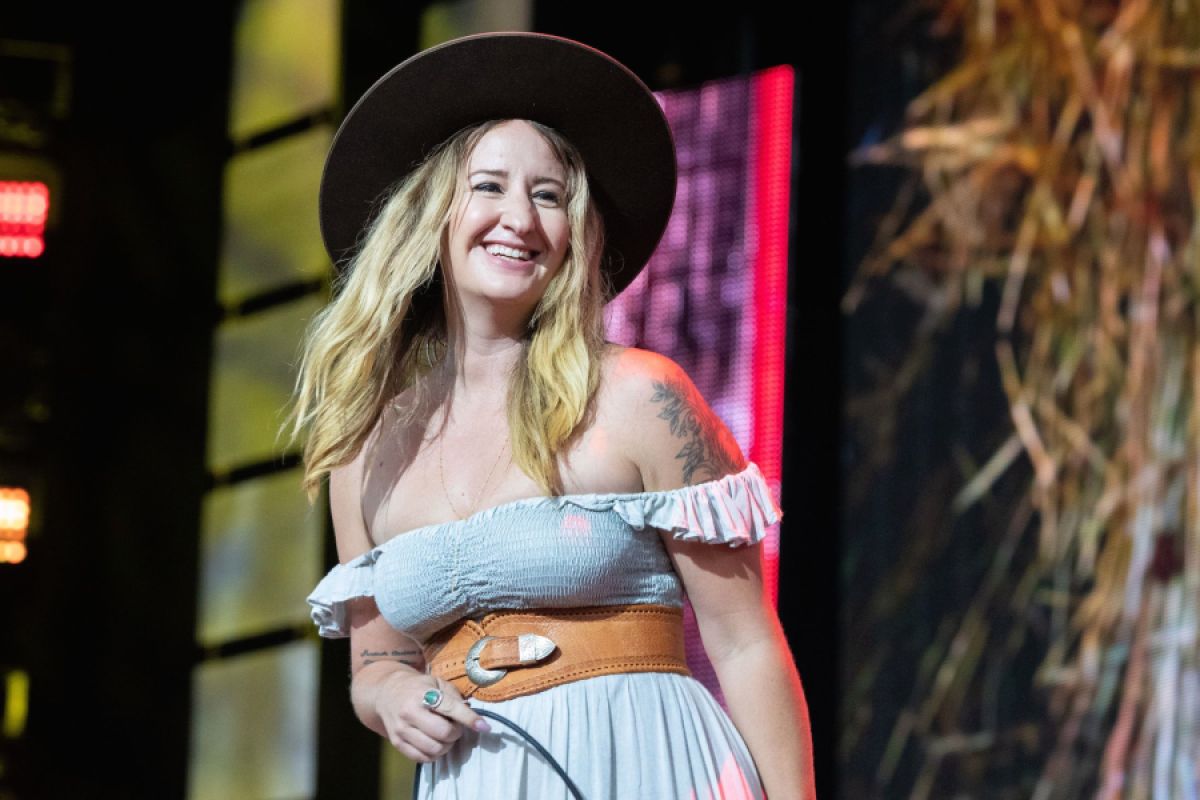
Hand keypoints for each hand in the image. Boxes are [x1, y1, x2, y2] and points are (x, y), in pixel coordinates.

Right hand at [374, 671, 490, 761]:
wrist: (386, 693)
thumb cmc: (418, 687)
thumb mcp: (437, 682)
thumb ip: (454, 697)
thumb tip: (471, 716)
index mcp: (422, 693)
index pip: (451, 708)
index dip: (470, 719)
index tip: (485, 727)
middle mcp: (410, 712)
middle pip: (443, 733)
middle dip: (456, 733)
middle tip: (455, 727)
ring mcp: (401, 729)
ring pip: (434, 749)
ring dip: (446, 746)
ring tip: (445, 736)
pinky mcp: (397, 743)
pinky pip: (422, 758)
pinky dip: (434, 755)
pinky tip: (435, 743)